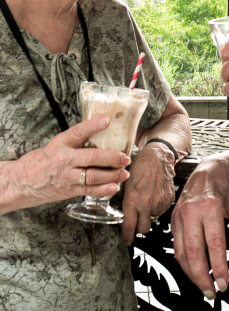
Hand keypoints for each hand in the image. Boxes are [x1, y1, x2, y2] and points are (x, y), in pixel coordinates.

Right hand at [4, 117, 130, 212]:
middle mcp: (64, 160)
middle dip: (111, 158)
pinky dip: (103, 189)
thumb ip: (77, 140)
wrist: (22, 182)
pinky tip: (114, 187)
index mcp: (60, 144)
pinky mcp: (69, 190)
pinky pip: (88, 191)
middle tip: (125, 158)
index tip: (106, 120)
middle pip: (90, 158)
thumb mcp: (57, 144)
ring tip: (124, 173)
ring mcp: (67, 177)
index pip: (77, 132)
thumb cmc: (43, 160)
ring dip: (111, 175)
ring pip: (92, 176)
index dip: (92, 125)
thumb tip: (102, 129)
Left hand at [121, 144, 175, 244]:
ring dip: (149, 215)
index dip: (127, 236)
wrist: (158, 156)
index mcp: (133, 200)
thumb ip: (126, 201)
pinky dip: (157, 207)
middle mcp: (146, 203)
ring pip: (153, 219)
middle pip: (143, 229)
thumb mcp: (125, 183)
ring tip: (146, 201)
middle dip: (139, 227)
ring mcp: (159, 202)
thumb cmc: (139, 165)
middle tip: (136, 221)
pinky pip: (162, 211)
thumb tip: (124, 215)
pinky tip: (154, 196)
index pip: (129, 227)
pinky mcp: (169, 199)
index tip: (127, 239)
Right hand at [171, 153, 228, 297]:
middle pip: (194, 252)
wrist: (209, 170)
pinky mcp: (173, 219)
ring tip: (204, 286)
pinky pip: (176, 245)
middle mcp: (192, 211)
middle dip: (201, 277)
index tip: (224, 284)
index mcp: (210, 206)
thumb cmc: (227, 189)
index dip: (218, 267)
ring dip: (191, 274)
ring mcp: (179, 215)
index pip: (214, 244)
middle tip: (212, 293)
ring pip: (181, 252)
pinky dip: (184, 262)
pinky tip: (193, 271)